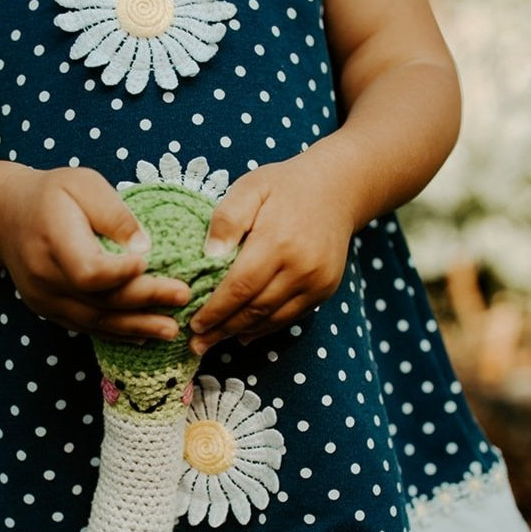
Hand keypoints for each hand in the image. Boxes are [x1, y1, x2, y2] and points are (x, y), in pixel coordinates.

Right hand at [0, 166, 191, 341]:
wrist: (6, 217)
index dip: (121, 273)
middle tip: (183, 298)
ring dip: (136, 327)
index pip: (89, 270)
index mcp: (51, 239)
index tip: (151, 263)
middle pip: (98, 300)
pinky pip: (85, 327)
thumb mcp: (83, 184)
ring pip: (94, 321)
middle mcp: (43, 276)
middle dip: (144, 300)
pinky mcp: (48, 310)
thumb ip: (114, 214)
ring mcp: (43, 299)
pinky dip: (117, 333)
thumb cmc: (52, 195)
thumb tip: (145, 248)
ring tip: (171, 330)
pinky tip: (144, 335)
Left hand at [188, 156, 355, 353]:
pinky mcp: (325, 290)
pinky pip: (290, 316)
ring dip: (241, 333)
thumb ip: (227, 219)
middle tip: (196, 344)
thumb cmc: (284, 187)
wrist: (337, 189)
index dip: (215, 310)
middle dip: (222, 329)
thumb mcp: (250, 188)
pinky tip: (243, 334)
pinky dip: (265, 328)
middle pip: (255, 308)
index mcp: (278, 241)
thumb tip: (209, 256)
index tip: (193, 323)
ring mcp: (317, 281)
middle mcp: (301, 267)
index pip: (240, 286)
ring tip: (214, 341)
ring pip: (273, 318)